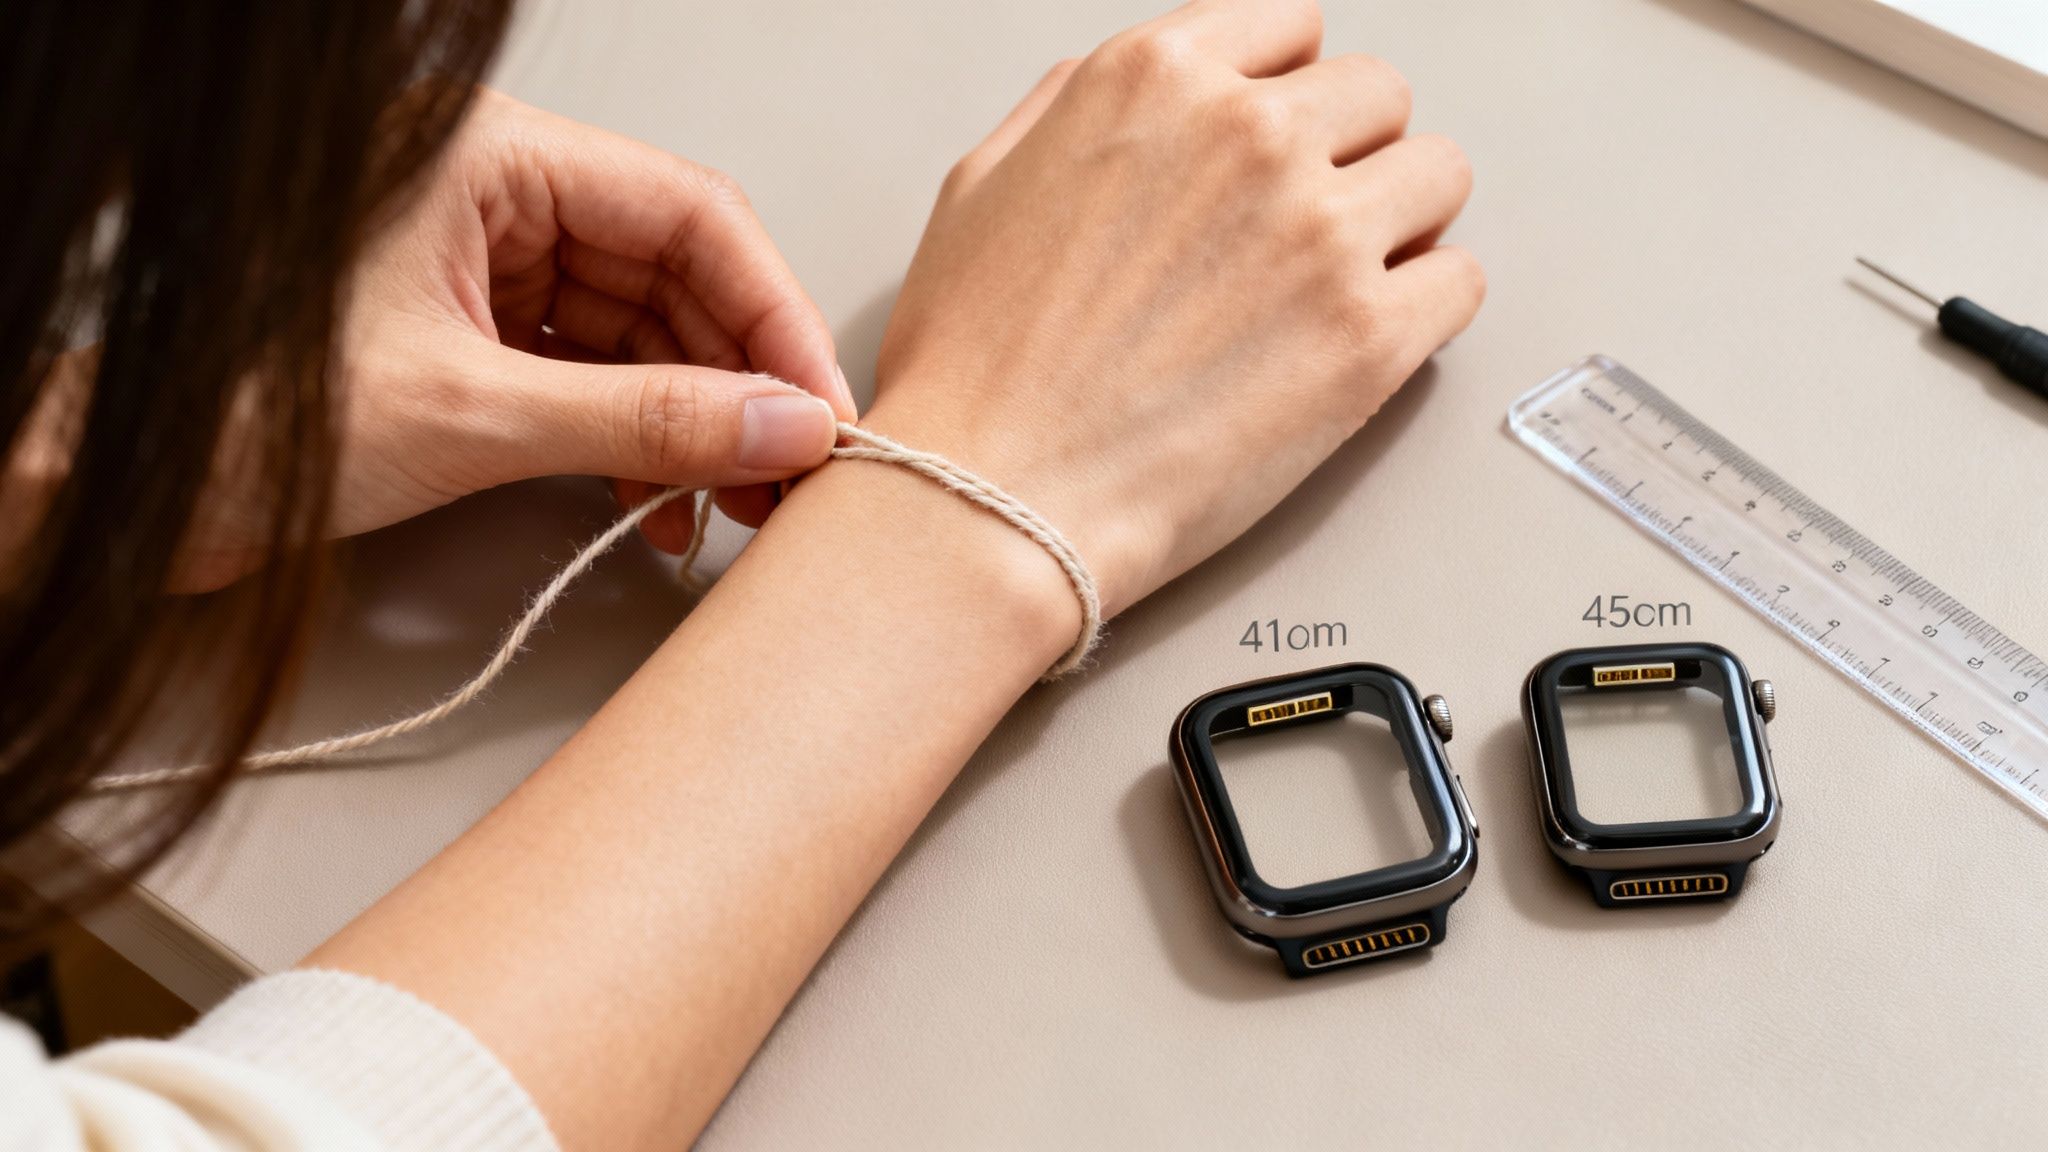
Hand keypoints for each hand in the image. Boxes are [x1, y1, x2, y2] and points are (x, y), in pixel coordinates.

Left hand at [175, 91, 855, 590]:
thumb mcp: (476, 420)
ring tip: (732, 503)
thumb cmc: (244, 419)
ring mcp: (485, 265)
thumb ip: (646, 422)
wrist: (137, 493)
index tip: (819, 402)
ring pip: (642, 331)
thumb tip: (778, 426)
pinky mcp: (476, 334)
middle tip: (793, 468)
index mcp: (486, 157)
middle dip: (739, 379)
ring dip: (695, 423)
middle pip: (674, 273)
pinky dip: (636, 441)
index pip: (686, 211)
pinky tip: (659, 506)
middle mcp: (493, 197)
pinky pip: (594, 374)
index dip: (773, 310)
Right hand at [868, 0, 1481, 617]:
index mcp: (1157, 79)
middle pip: (1377, 96)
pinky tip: (1369, 335)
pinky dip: (1427, 309)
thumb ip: (1076, 110)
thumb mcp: (983, 184)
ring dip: (1400, 223)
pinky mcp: (1369, 335)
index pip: (1293, 27)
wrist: (998, 503)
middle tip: (1306, 225)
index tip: (1288, 134)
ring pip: (1437, 175)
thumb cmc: (976, 371)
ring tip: (1345, 280)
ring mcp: (1320, 231)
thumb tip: (1140, 91)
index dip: (1289, 90)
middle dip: (1347, 156)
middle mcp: (1250, 134)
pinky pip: (1460, 281)